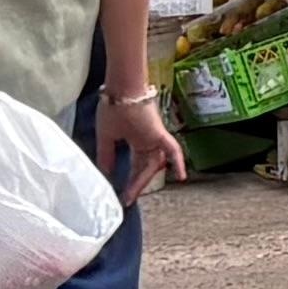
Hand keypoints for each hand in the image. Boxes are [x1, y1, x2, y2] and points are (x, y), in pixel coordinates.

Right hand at [95, 87, 185, 206]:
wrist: (119, 89)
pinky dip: (178, 161)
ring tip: (133, 195)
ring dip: (145, 179)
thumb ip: (107, 155)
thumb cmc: (112, 108)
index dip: (130, 180)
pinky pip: (172, 149)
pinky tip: (181, 176)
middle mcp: (148, 141)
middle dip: (136, 184)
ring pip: (155, 163)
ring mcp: (154, 137)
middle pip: (146, 167)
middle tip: (126, 199)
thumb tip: (106, 172)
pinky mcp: (159, 133)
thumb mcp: (106, 136)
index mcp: (136, 140)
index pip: (136, 165)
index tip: (121, 196)